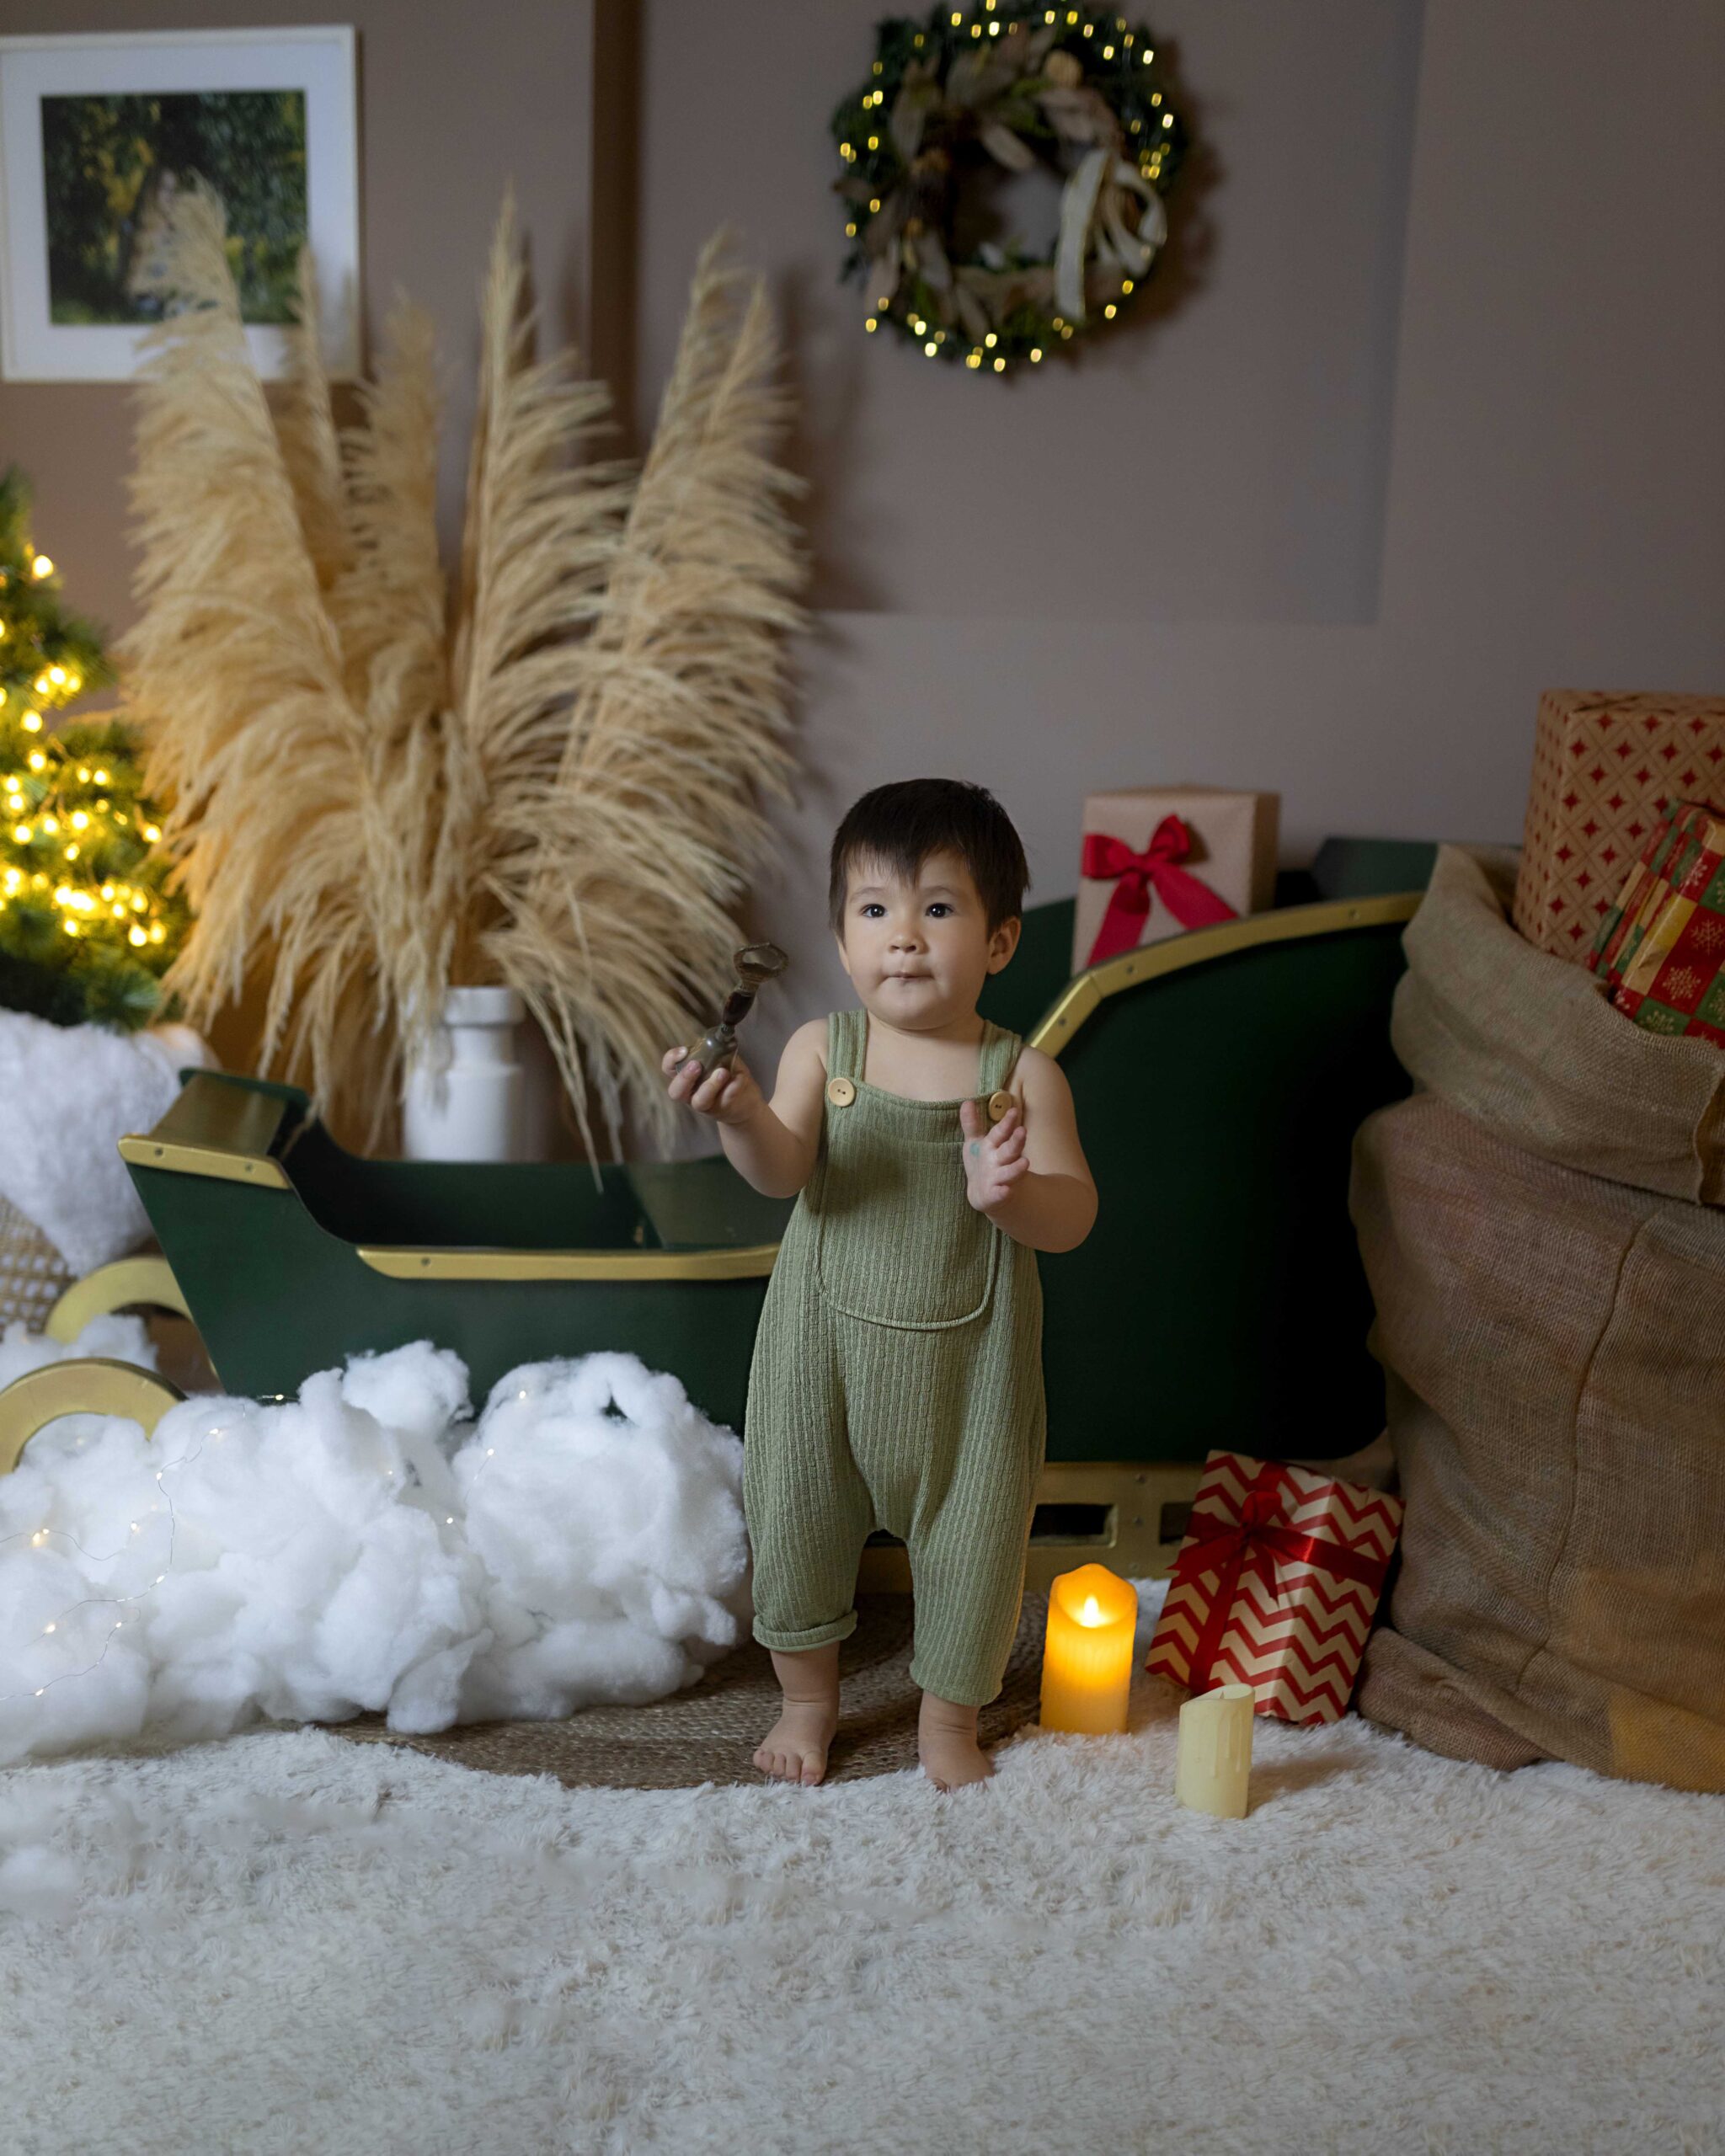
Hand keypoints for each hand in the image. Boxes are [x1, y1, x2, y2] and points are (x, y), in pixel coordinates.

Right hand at [662, 1044, 763, 1127]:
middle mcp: (690, 1093)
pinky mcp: (723, 1110)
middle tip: (696, 1065)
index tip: (684, 1051)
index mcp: (686, 1076)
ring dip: (710, 1086)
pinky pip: (725, 1099)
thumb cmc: (728, 1075)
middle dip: (684, 1077)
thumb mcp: (720, 1060)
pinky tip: (740, 1078)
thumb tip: (718, 1041)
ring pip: (699, 1101)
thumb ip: (715, 1052)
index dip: (671, 1059)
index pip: (668, 1068)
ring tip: (722, 1072)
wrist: (746, 1100)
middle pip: (676, 1091)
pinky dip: (733, 1087)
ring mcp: (705, 1104)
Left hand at [958, 1097, 1026, 1213]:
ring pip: (1009, 1172)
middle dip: (1016, 1141)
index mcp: (994, 1145)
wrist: (984, 1193)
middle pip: (1010, 1150)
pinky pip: (1000, 1194)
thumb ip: (971, 1124)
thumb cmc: (982, 1162)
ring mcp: (999, 1178)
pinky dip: (1003, 1193)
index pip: (1001, 1132)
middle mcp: (1000, 1160)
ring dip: (1016, 1168)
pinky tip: (1006, 1191)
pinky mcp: (996, 1195)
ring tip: (1025, 1162)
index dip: (1006, 1122)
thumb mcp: (975, 1142)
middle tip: (1022, 1131)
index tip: (1013, 1111)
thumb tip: (967, 1101)